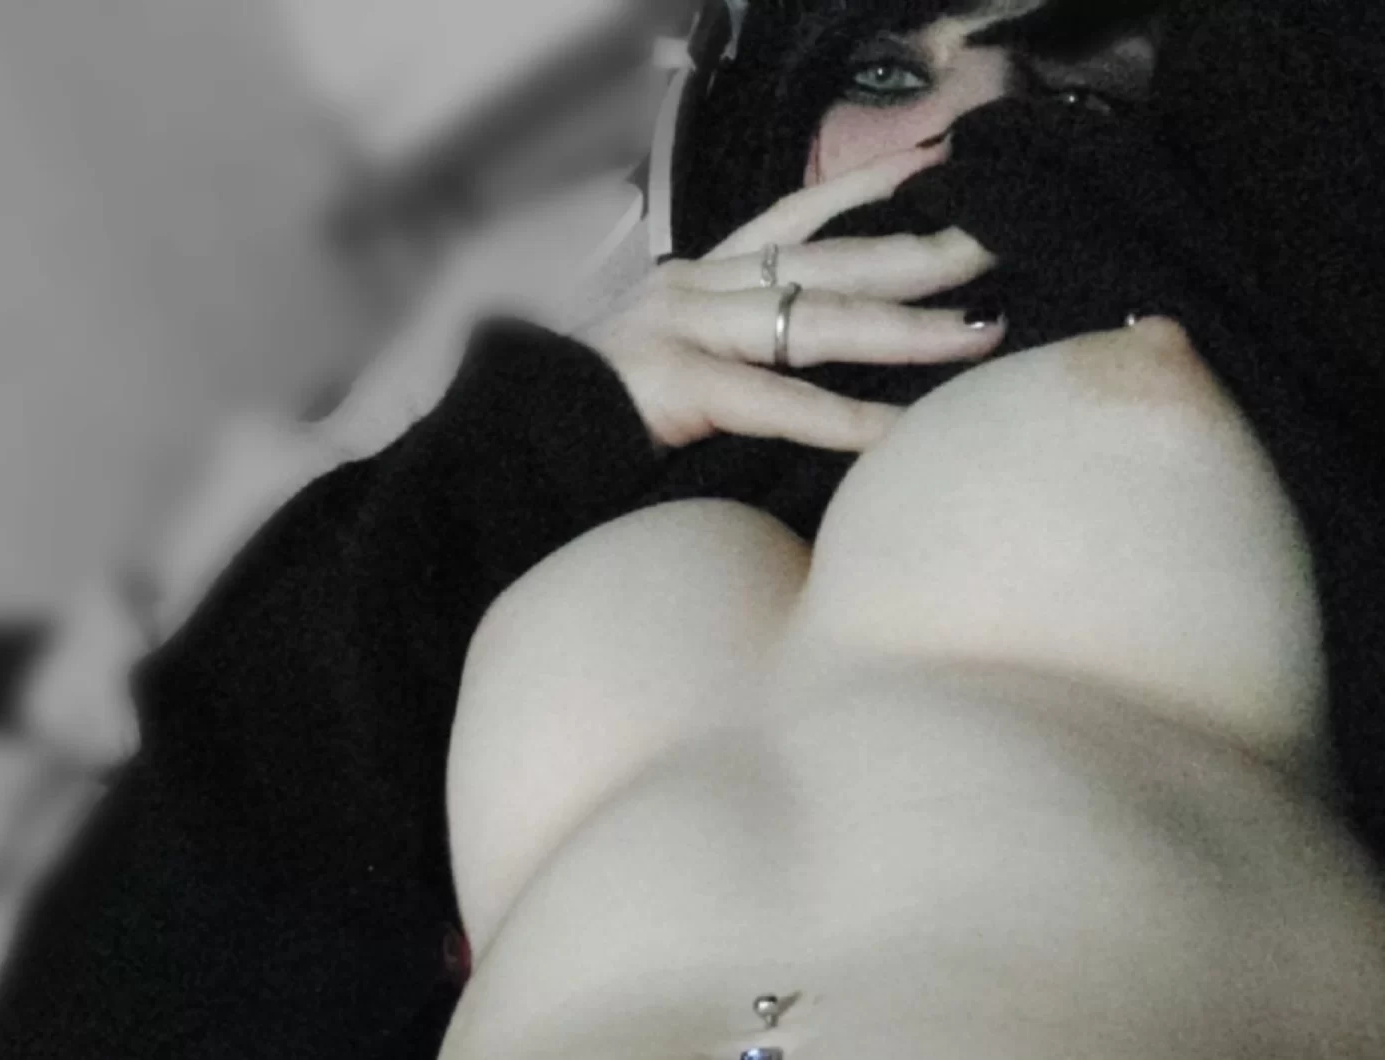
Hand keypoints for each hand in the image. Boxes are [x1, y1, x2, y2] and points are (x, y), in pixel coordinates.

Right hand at [581, 155, 1004, 452]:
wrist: (508, 450)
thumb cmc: (593, 427)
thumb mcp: (671, 376)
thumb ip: (735, 365)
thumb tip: (809, 382)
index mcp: (697, 279)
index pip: (798, 219)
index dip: (869, 188)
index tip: (940, 162)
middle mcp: (697, 288)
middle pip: (830, 259)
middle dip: (919, 247)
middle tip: (997, 240)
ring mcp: (685, 330)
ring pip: (817, 318)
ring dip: (907, 326)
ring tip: (980, 328)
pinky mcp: (675, 384)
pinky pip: (777, 402)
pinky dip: (843, 421)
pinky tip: (899, 434)